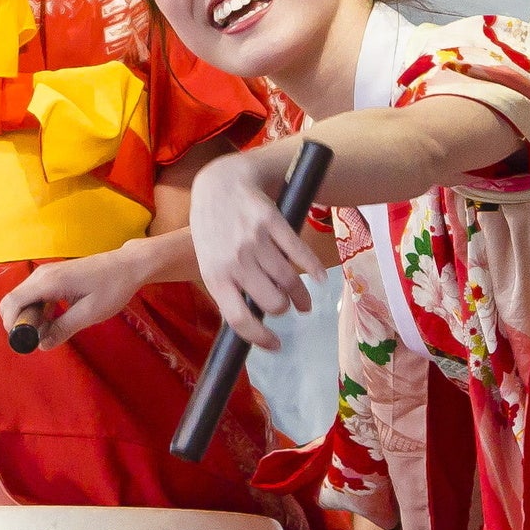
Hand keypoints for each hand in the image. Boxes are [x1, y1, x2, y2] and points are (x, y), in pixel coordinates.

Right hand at [1, 244, 160, 351]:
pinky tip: (52, 321)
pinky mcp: (53, 276)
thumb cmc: (112, 287)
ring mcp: (46, 274)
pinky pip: (34, 295)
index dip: (12, 325)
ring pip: (22, 299)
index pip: (12, 302)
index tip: (27, 342)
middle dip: (19, 324)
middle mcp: (41, 275)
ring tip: (48, 332)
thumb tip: (42, 345)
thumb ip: (63, 329)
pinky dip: (36, 311)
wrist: (127, 265)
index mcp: (48, 282)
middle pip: (12, 301)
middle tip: (39, 338)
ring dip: (28, 318)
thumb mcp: (90, 313)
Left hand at [187, 142, 318, 351]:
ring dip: (300, 296)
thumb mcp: (209, 261)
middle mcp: (234, 260)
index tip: (276, 345)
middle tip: (287, 307)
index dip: (260, 338)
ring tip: (303, 301)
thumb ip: (227, 288)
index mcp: (215, 275)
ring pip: (288, 280)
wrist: (220, 184)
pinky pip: (299, 252)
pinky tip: (319, 278)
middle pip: (271, 302)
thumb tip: (250, 323)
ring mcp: (254, 240)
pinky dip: (314, 269)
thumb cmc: (213, 229)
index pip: (239, 318)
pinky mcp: (272, 221)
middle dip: (283, 309)